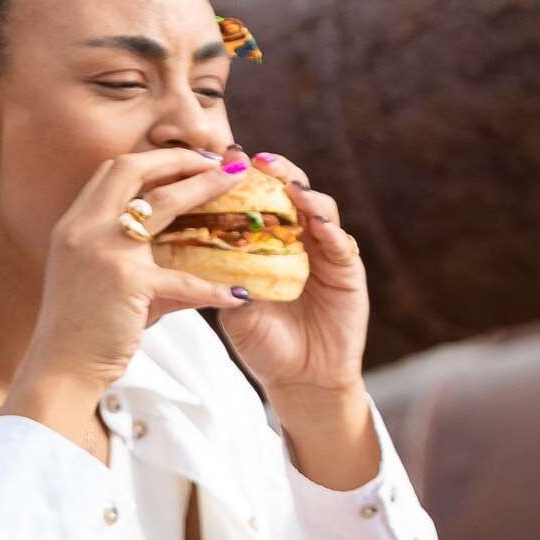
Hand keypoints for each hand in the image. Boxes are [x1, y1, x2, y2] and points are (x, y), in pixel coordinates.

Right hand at [9, 147, 242, 447]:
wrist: (60, 369)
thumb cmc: (79, 331)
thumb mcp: (99, 284)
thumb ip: (138, 265)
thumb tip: (190, 266)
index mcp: (74, 225)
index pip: (113, 171)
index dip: (152, 159)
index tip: (185, 162)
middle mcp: (84, 229)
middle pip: (133, 168)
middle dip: (178, 158)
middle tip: (215, 160)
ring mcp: (104, 251)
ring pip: (161, 203)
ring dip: (203, 187)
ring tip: (236, 183)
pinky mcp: (127, 282)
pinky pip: (183, 278)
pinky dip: (214, 287)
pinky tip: (239, 294)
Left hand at [215, 155, 372, 412]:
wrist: (299, 380)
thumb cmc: (264, 344)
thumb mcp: (235, 309)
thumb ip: (222, 278)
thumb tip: (191, 248)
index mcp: (269, 241)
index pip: (259, 198)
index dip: (244, 178)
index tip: (224, 159)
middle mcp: (299, 238)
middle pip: (292, 191)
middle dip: (277, 172)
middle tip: (257, 160)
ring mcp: (326, 251)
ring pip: (320, 208)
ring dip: (305, 194)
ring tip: (290, 187)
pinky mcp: (349, 271)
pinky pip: (341, 243)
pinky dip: (330, 230)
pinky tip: (317, 223)